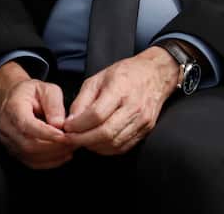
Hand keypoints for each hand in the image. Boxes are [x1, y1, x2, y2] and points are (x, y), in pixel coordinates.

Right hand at [0, 61, 73, 168]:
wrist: (15, 98)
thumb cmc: (32, 92)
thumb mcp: (47, 89)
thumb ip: (54, 104)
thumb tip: (60, 124)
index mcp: (13, 108)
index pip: (27, 126)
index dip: (46, 133)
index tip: (64, 135)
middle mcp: (7, 128)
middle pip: (28, 144)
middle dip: (54, 146)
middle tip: (74, 141)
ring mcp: (8, 141)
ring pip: (29, 155)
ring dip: (53, 155)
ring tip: (72, 147)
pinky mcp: (14, 150)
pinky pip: (30, 162)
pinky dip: (48, 162)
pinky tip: (64, 156)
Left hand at [62, 47, 178, 154]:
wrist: (156, 74)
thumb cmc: (126, 73)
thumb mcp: (98, 79)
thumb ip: (82, 101)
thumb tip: (70, 122)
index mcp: (120, 89)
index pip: (96, 115)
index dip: (78, 125)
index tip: (67, 127)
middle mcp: (134, 106)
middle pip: (105, 133)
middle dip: (82, 140)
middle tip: (70, 138)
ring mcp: (142, 120)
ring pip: (113, 143)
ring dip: (93, 146)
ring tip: (83, 140)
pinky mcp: (146, 129)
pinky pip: (123, 147)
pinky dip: (107, 149)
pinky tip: (98, 142)